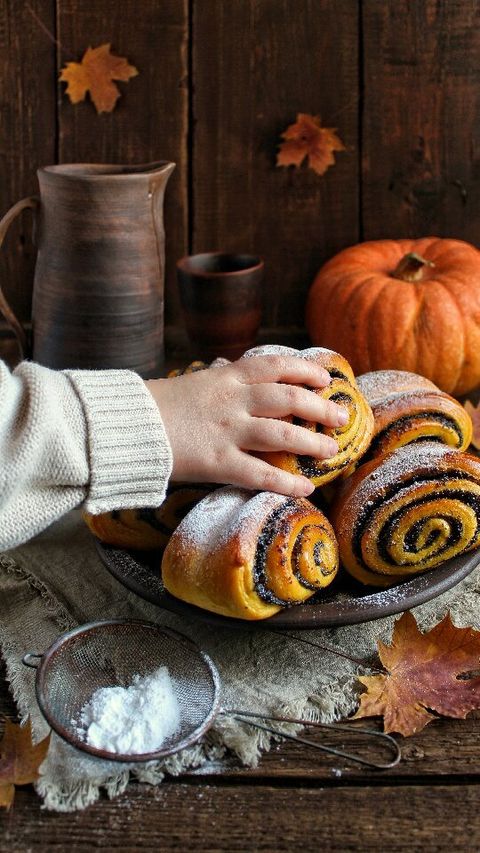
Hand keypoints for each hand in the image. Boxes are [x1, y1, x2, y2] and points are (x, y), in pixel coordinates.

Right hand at [145, 354, 347, 496]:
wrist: (127, 423)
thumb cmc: (157, 404)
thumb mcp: (196, 381)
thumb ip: (224, 383)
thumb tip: (246, 381)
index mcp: (226, 376)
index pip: (276, 365)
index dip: (306, 370)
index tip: (326, 378)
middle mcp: (233, 400)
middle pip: (290, 399)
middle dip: (320, 408)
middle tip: (341, 417)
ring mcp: (228, 431)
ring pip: (284, 435)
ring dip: (313, 443)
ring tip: (333, 451)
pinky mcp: (218, 462)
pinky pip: (261, 474)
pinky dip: (286, 483)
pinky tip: (305, 488)